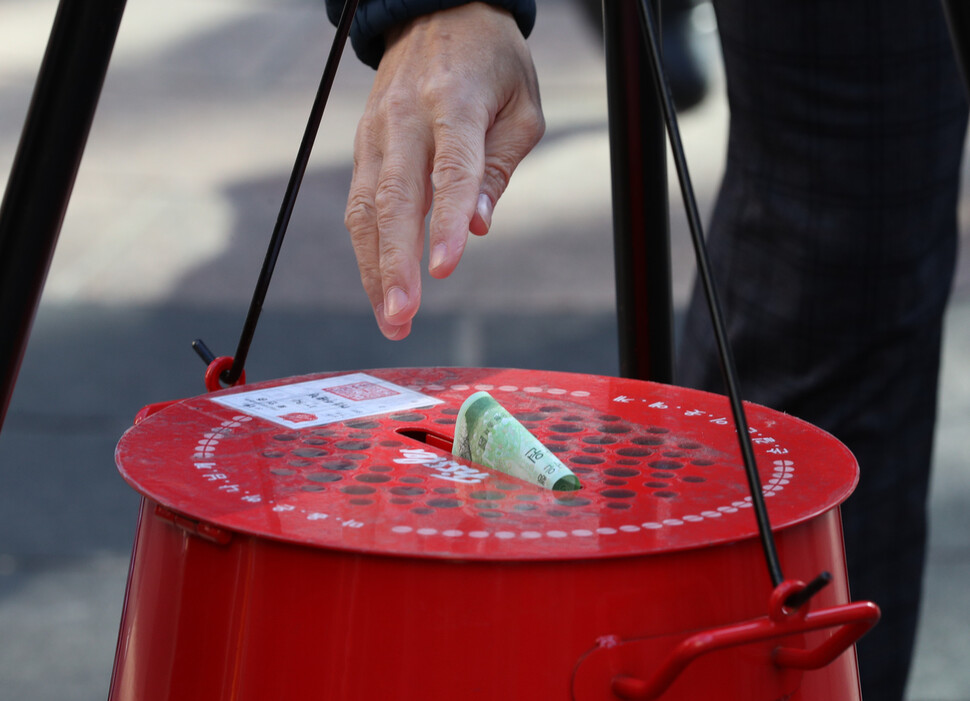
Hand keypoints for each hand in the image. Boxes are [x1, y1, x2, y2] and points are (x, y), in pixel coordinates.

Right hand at [345, 2, 543, 338]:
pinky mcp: (364, 143)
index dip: (447, 222)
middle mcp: (407, 118)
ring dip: (373, 268)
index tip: (444, 269)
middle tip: (400, 317)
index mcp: (454, 102)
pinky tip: (378, 282)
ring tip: (390, 316)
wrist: (437, 12)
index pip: (451, 170)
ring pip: (366, 208)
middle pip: (394, 199)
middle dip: (394, 265)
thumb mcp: (522, 106)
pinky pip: (359, 202)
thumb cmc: (492, 62)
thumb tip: (478, 226)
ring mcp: (378, 132)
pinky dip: (366, 247)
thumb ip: (500, 166)